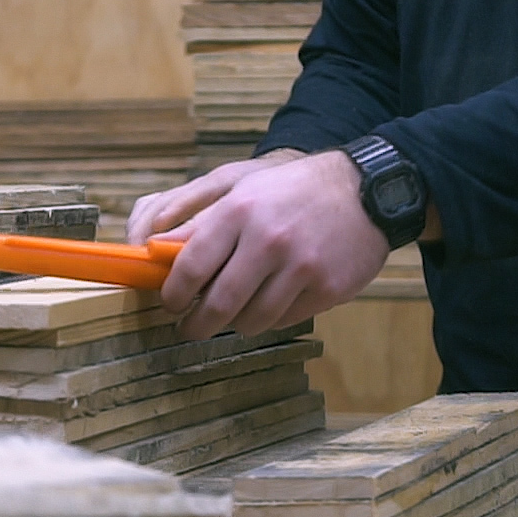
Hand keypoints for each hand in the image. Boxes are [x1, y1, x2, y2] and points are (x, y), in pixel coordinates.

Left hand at [154, 151, 391, 338]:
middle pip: (218, 305)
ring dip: (236, 324)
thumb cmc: (293, 190)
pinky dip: (271, 318)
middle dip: (197, 325)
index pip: (191, 268)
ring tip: (232, 315)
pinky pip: (284, 320)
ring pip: (251, 320)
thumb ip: (196, 218)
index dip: (173, 295)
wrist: (365, 191)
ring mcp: (300, 268)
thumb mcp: (242, 188)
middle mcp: (268, 240)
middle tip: (191, 328)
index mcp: (240, 211)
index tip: (170, 304)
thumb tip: (152, 249)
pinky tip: (269, 302)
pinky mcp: (326, 289)